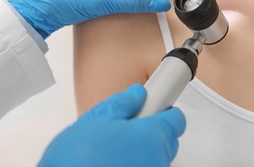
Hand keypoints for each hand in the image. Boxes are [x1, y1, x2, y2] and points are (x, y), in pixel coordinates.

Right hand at [38, 84, 185, 166]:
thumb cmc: (77, 160)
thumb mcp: (96, 120)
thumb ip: (123, 103)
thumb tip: (136, 94)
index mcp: (153, 135)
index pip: (176, 119)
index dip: (164, 110)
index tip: (154, 107)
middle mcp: (159, 158)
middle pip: (167, 139)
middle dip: (151, 132)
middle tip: (126, 130)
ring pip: (156, 158)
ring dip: (142, 152)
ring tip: (114, 151)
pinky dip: (136, 166)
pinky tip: (114, 165)